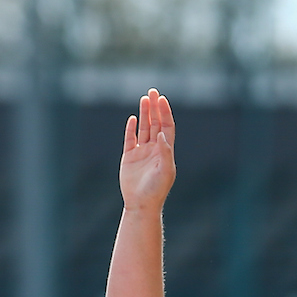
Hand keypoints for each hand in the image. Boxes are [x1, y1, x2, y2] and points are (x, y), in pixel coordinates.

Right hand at [120, 89, 175, 212]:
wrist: (141, 204)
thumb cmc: (156, 190)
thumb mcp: (165, 171)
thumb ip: (165, 152)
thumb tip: (162, 134)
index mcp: (165, 151)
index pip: (167, 127)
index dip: (165, 113)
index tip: (162, 100)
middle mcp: (154, 149)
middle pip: (155, 124)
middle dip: (155, 108)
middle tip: (153, 92)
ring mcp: (141, 152)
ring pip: (143, 128)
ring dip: (144, 114)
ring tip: (144, 99)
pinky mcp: (129, 157)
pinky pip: (130, 139)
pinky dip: (131, 129)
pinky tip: (133, 119)